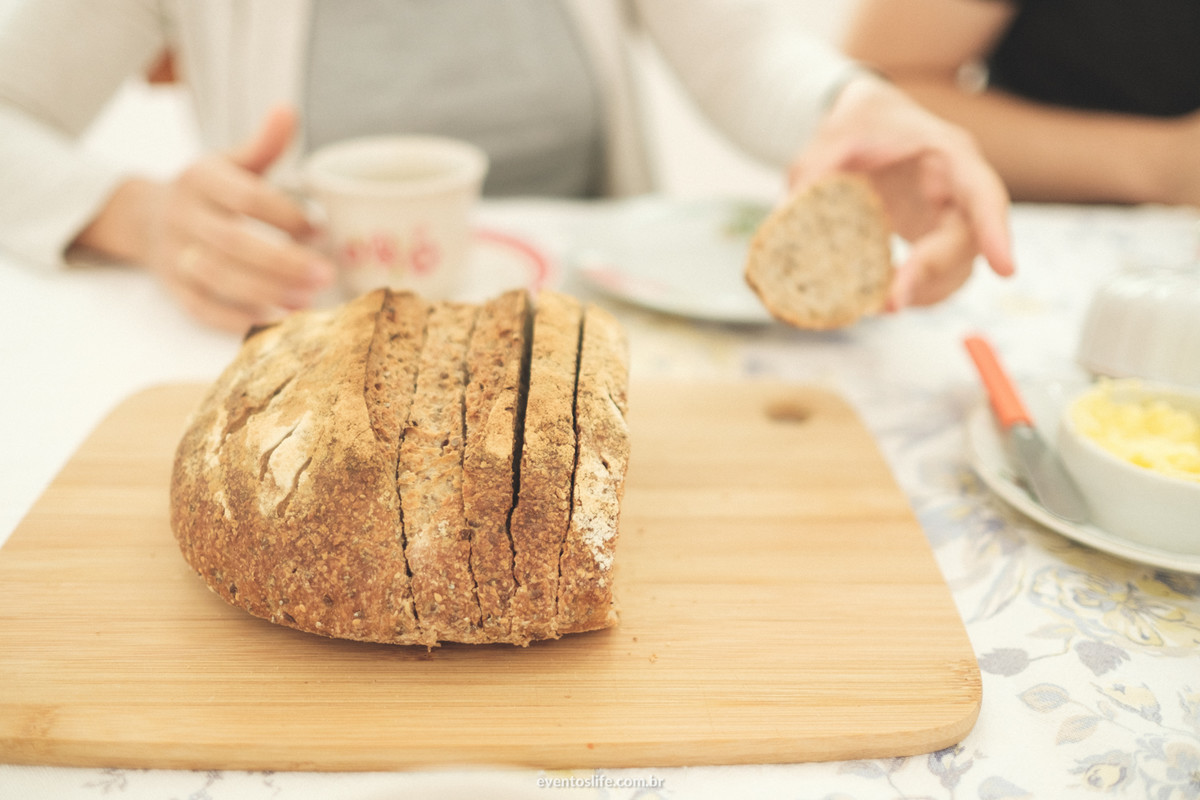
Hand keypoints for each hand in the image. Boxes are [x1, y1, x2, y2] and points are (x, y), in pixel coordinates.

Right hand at [75, 106, 335, 331]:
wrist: (145, 220)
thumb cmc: (207, 191)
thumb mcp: (230, 162)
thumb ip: (263, 144)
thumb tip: (288, 110)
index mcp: (200, 179)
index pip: (245, 197)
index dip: (286, 215)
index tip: (321, 231)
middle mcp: (182, 216)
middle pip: (233, 242)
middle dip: (283, 262)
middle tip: (326, 274)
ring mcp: (174, 255)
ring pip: (218, 278)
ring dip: (267, 293)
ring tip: (310, 302)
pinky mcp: (173, 290)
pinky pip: (203, 309)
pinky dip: (240, 319)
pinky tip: (278, 321)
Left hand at [790, 74, 1014, 309]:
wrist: (862, 120)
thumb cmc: (855, 122)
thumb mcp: (829, 137)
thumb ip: (813, 172)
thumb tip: (788, 217)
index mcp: (947, 153)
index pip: (984, 193)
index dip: (996, 231)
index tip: (1005, 269)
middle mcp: (958, 188)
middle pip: (966, 241)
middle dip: (931, 274)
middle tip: (890, 303)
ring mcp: (949, 216)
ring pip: (956, 267)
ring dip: (924, 292)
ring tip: (878, 304)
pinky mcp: (932, 238)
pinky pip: (938, 274)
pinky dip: (916, 291)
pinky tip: (883, 298)